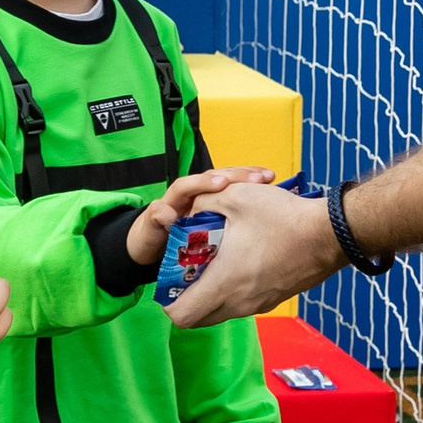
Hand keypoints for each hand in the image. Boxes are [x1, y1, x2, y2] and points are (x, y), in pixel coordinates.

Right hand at [124, 166, 277, 268]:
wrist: (150, 247)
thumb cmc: (187, 239)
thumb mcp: (215, 232)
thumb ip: (235, 223)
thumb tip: (272, 218)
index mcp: (208, 196)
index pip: (229, 178)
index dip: (248, 174)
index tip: (270, 176)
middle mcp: (191, 195)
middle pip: (211, 177)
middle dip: (233, 175)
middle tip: (255, 179)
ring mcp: (171, 204)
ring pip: (184, 187)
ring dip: (202, 184)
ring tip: (220, 185)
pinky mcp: (152, 219)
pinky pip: (156, 213)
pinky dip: (162, 213)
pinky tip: (169, 216)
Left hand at [164, 180, 346, 328]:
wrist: (331, 233)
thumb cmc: (283, 217)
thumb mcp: (234, 196)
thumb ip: (201, 201)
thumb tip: (186, 208)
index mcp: (224, 283)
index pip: (180, 316)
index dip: (168, 301)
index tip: (171, 277)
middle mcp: (239, 303)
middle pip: (198, 318)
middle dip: (187, 297)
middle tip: (190, 267)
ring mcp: (258, 305)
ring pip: (220, 311)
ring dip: (211, 292)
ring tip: (215, 258)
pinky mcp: (273, 300)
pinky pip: (241, 304)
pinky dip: (233, 290)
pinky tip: (240, 258)